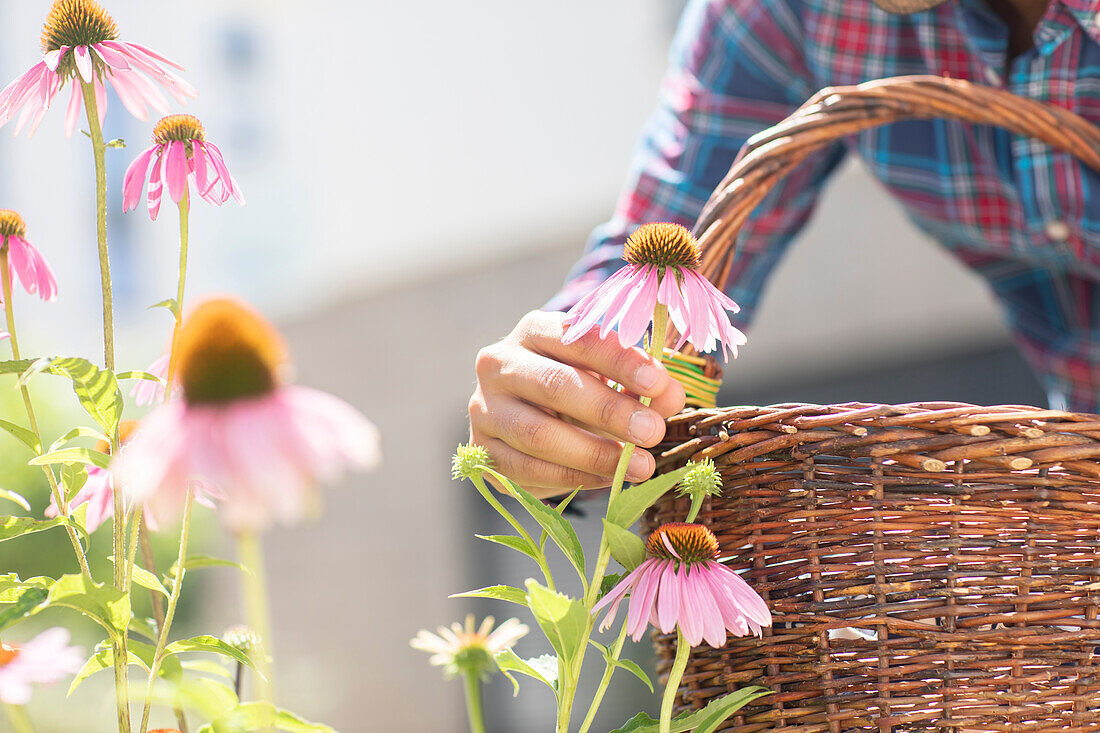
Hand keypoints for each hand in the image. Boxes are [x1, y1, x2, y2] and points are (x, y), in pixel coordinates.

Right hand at [469, 310, 686, 499]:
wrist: (525, 412)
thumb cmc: (578, 385)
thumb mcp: (612, 375)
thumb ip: (643, 383)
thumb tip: (670, 397)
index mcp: (533, 331)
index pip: (576, 339)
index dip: (618, 361)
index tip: (657, 383)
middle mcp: (498, 365)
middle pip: (554, 386)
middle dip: (608, 411)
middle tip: (652, 432)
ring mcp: (485, 409)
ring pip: (537, 435)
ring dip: (594, 455)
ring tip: (639, 466)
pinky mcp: (482, 452)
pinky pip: (527, 471)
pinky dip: (573, 479)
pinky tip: (608, 479)